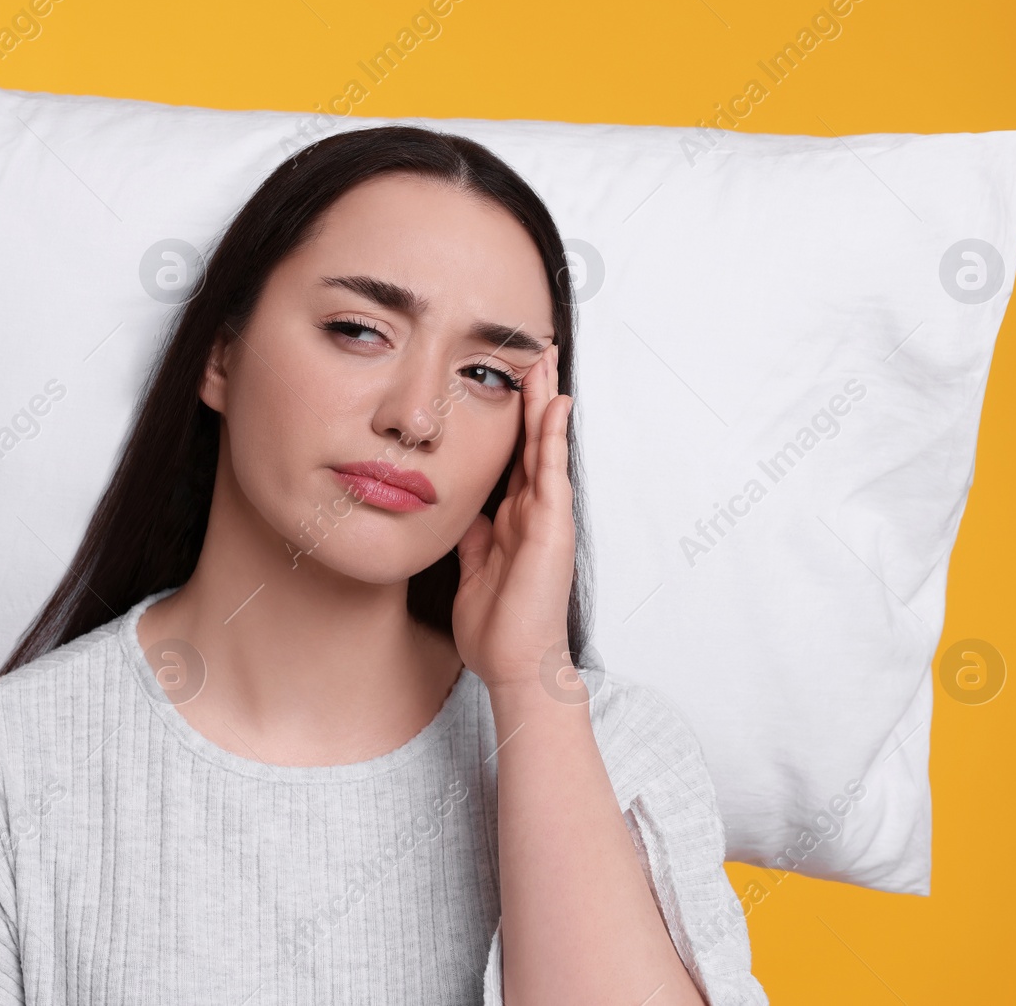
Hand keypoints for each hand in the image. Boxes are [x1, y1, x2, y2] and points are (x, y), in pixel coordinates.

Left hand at [451, 343, 575, 691]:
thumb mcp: (471, 568)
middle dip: (529, 394)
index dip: (509, 417)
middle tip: (531, 349)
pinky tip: (555, 402)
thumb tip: (460, 510)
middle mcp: (532, 510)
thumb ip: (471, 536)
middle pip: (529, 438)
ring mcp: (546, 515)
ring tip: (543, 357)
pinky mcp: (552, 525)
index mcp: (512, 518)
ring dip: (543, 399)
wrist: (515, 664)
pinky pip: (551, 469)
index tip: (503, 379)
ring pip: (543, 444)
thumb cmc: (496, 627)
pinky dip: (552, 434)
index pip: (511, 455)